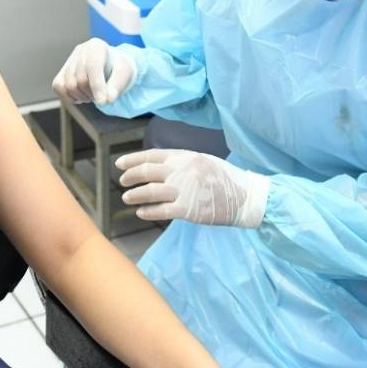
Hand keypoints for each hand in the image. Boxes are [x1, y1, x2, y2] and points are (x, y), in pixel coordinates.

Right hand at [52, 38, 134, 105]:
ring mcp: (69, 61)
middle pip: (80, 79)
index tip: (102, 102)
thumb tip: (108, 99)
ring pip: (69, 86)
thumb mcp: (125, 75)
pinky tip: (82, 96)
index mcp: (96, 46)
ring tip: (93, 95)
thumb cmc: (118, 69)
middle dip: (92, 94)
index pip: (92, 67)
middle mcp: (80, 51)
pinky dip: (69, 97)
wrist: (111, 67)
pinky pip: (59, 87)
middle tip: (102, 98)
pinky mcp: (61, 72)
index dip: (97, 86)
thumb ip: (117, 86)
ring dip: (82, 97)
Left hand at [116, 149, 269, 226]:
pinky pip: (160, 210)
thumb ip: (182, 163)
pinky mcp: (187, 209)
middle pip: (147, 172)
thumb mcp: (203, 161)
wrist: (246, 197)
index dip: (133, 159)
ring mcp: (184, 190)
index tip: (120, 164)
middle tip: (122, 181)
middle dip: (130, 176)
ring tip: (126, 198)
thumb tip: (159, 166)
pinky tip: (141, 212)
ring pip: (149, 191)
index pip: (152, 155)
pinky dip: (148, 211)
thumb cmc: (226, 179)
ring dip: (134, 195)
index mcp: (186, 157)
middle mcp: (182, 170)